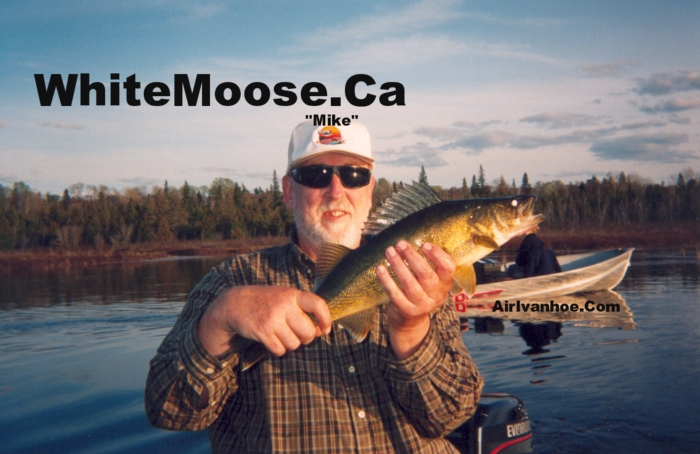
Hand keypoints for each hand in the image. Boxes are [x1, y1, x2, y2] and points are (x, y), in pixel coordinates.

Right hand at [197, 286, 331, 356]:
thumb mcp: (286, 299)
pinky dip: (277, 349)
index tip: (326, 328)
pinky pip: (280, 350)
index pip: (318, 304)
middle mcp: (284, 305)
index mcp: (292, 295)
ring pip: (294, 344)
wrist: (236, 303)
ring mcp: (272, 318)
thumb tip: (322, 331)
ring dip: (290, 344)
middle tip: (297, 333)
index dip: (326, 319)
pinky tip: (272, 339)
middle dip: (305, 338)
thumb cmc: (267, 302)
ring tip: (281, 334)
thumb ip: (304, 311)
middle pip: (308, 332)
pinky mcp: (262, 331)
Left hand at [376, 241, 454, 358]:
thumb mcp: (431, 279)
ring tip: (389, 251)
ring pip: (409, 283)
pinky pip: (395, 293)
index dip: (437, 255)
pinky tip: (380, 268)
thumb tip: (414, 237)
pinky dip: (386, 279)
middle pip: (426, 274)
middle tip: (400, 243)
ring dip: (398, 265)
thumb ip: (429, 263)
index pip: (448, 268)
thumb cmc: (421, 290)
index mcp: (445, 283)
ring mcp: (421, 304)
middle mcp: (436, 295)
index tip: (424, 244)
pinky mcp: (406, 310)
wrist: (412, 320)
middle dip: (412, 257)